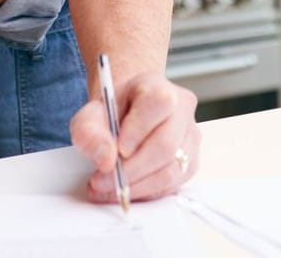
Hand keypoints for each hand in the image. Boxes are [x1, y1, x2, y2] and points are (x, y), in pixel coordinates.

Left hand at [69, 69, 200, 202]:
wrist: (125, 119)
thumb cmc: (111, 115)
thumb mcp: (89, 117)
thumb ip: (90, 134)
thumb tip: (106, 160)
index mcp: (157, 88)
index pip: (158, 103)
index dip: (137, 131)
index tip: (114, 152)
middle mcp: (181, 110)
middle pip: (166, 144)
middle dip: (130, 170)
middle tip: (101, 181)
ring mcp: (190, 138)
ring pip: (171, 170)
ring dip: (136, 187)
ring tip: (108, 189)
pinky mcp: (190, 163)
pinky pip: (172, 185)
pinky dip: (145, 193)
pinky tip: (125, 190)